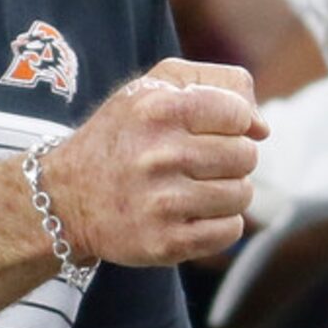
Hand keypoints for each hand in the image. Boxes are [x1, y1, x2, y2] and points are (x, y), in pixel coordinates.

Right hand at [47, 61, 268, 266]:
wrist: (65, 197)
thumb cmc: (124, 134)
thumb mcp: (157, 84)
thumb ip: (221, 83)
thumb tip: (262, 127)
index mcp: (157, 108)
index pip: (238, 114)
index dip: (233, 122)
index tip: (210, 129)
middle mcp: (158, 155)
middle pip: (245, 156)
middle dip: (232, 158)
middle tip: (202, 162)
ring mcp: (160, 204)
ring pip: (242, 195)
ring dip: (227, 191)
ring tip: (195, 187)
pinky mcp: (165, 244)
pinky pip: (230, 231)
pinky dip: (221, 223)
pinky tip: (194, 213)